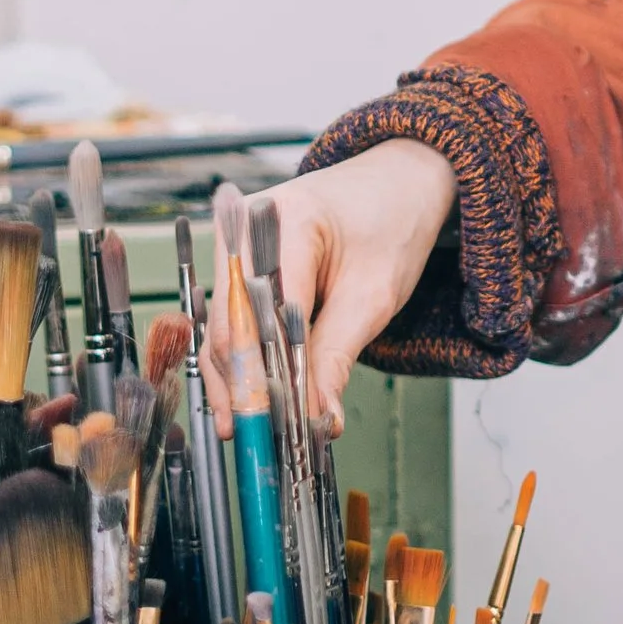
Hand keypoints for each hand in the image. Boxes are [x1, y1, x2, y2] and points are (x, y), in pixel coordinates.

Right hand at [196, 140, 456, 439]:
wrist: (397, 183)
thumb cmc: (392, 223)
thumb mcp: (376, 294)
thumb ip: (339, 355)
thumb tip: (319, 418)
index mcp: (284, 218)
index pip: (264, 311)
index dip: (266, 373)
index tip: (276, 423)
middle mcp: (245, 226)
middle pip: (232, 322)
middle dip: (243, 385)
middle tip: (255, 439)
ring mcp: (236, 244)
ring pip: (225, 327)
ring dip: (237, 379)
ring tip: (251, 430)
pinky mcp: (239, 264)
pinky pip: (235, 319)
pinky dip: (245, 360)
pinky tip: (255, 398)